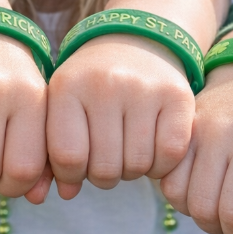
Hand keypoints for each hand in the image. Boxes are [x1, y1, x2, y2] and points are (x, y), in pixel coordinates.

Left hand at [47, 34, 194, 196]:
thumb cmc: (90, 85)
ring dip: (132, 171)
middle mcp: (105, 84)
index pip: (67, 157)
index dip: (71, 175)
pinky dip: (161, 164)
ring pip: (138, 166)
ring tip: (127, 152)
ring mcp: (143, 88)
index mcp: (67, 86)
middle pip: (104, 168)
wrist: (135, 39)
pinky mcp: (178, 95)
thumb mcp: (64, 106)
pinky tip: (152, 150)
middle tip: (106, 160)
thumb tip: (64, 194)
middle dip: (103, 176)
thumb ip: (54, 152)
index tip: (77, 167)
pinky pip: (170, 154)